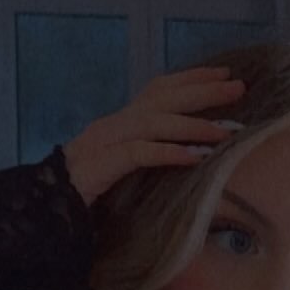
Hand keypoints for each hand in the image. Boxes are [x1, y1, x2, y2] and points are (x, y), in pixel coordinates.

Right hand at [62, 66, 246, 205]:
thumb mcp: (131, 173)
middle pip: (161, 97)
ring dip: (192, 125)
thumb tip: (199, 157)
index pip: (160, 90)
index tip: (226, 75)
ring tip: (225, 132)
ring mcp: (104, 142)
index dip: (192, 78)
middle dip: (202, 90)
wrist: (50, 213)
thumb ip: (155, 158)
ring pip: (152, 121)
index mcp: (123, 124)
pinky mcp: (98, 166)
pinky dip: (168, 153)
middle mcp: (113, 125)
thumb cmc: (95, 198)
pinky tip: (195, 157)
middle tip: (238, 87)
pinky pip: (138, 154)